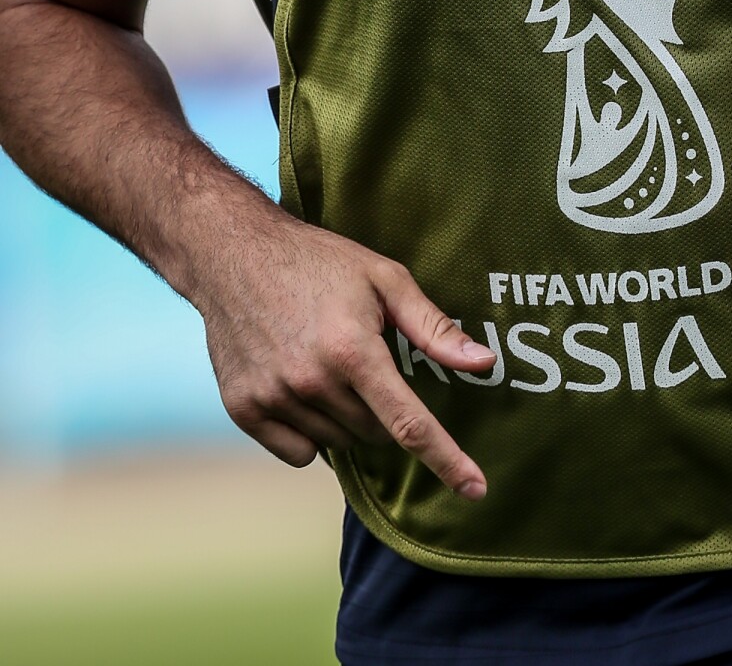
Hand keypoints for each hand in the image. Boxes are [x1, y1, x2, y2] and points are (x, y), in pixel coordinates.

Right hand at [196, 211, 494, 494]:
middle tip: (364, 361)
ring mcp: (274, 398)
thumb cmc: (320, 262)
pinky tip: (297, 385)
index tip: (476, 490)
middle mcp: (312, 382)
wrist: (234, 253)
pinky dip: (309, 432)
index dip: (448, 460)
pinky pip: (298, 453)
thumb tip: (484, 364)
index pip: (410, 425)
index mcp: (353, 350)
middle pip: (375, 434)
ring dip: (345, 417)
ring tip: (324, 361)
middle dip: (383, 409)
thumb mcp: (385, 279)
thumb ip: (434, 328)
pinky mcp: (244, 410)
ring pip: (339, 444)